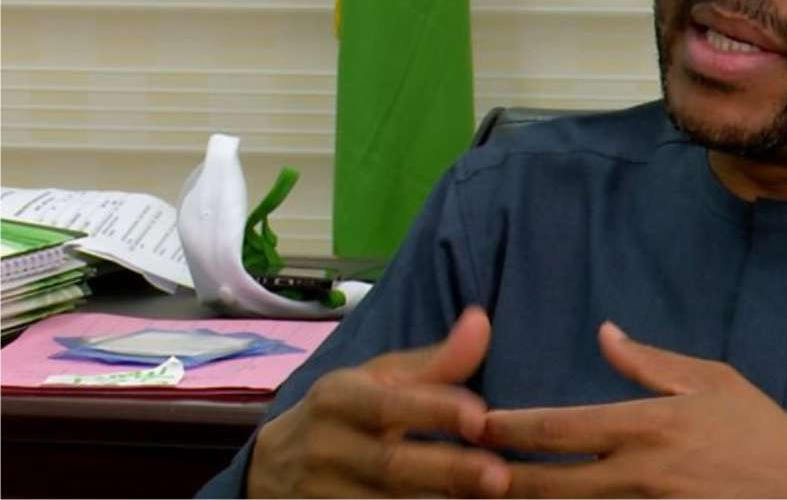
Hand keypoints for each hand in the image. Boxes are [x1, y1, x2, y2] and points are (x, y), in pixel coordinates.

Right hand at [248, 307, 511, 497]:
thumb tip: (482, 320)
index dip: (434, 411)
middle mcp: (326, 448)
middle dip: (446, 471)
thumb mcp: (377, 378)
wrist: (271, 468)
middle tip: (498, 476)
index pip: (389, 405)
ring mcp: (321, 493)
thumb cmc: (345, 413)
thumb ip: (435, 361)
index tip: (480, 417)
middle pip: (390, 465)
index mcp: (338, 399)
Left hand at [480, 322, 786, 497]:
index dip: (511, 428)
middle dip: (498, 479)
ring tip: (486, 497)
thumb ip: (651, 363)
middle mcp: (639, 473)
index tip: (476, 424)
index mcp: (648, 426)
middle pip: (548, 482)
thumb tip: (605, 334)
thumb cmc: (761, 431)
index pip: (560, 427)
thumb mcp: (713, 381)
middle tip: (457, 472)